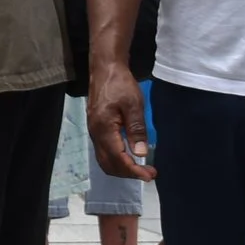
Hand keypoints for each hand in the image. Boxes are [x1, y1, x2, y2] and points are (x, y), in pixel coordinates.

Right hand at [86, 57, 155, 181]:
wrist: (104, 69)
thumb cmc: (120, 85)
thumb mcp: (134, 105)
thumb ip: (137, 130)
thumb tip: (140, 154)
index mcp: (104, 128)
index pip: (118, 158)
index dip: (134, 171)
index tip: (151, 175)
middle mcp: (95, 133)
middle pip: (108, 164)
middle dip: (128, 173)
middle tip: (149, 173)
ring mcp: (94, 131)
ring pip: (104, 160)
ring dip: (122, 168)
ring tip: (141, 168)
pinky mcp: (96, 128)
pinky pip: (104, 151)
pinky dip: (117, 160)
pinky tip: (130, 156)